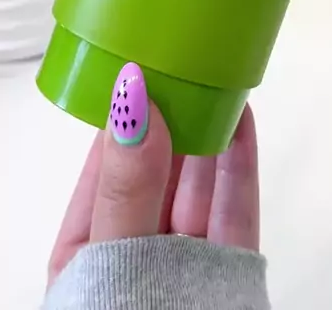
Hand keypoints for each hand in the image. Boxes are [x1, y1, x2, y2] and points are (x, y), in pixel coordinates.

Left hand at [47, 63, 259, 287]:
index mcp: (89, 249)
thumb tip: (132, 101)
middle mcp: (138, 248)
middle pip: (158, 170)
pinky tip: (243, 119)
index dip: (122, 115)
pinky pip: (235, 208)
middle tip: (184, 63)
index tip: (140, 68)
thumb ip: (128, 186)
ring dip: (209, 130)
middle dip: (171, 116)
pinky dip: (240, 162)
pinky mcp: (229, 268)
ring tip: (217, 78)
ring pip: (200, 184)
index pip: (105, 166)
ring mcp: (185, 258)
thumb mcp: (112, 257)